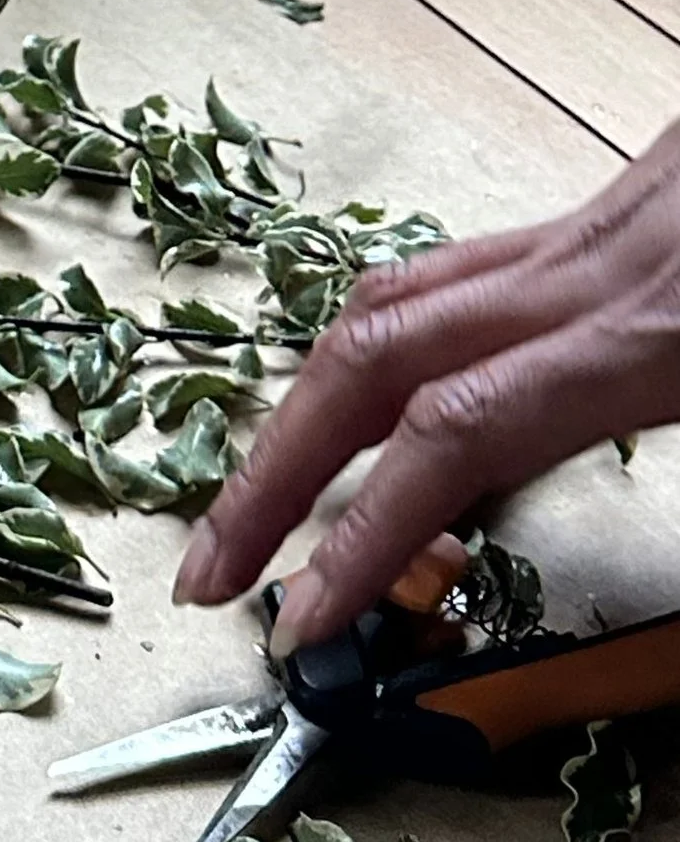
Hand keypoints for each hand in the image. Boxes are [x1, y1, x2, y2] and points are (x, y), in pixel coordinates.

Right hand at [176, 120, 679, 650]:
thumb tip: (674, 635)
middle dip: (272, 470)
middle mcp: (594, 269)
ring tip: (262, 497)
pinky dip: (392, 343)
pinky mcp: (609, 207)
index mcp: (653, 333)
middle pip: (373, 353)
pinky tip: (383, 398)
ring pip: (401, 297)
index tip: (299, 623)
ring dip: (309, 404)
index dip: (355, 532)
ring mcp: (592, 225)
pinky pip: (462, 271)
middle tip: (208, 568)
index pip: (449, 435)